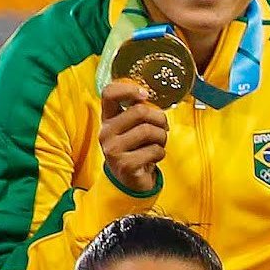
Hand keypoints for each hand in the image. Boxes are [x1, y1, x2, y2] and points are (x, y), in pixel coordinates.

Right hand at [97, 77, 169, 194]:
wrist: (129, 181)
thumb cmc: (135, 149)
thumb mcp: (132, 128)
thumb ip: (138, 111)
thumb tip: (151, 99)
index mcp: (108, 119)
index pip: (109, 93)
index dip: (129, 89)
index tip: (145, 94)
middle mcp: (106, 132)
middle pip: (139, 111)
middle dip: (159, 118)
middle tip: (163, 126)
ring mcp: (113, 149)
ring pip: (149, 131)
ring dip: (162, 137)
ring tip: (159, 143)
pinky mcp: (125, 165)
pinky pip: (154, 151)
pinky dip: (161, 153)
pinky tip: (153, 158)